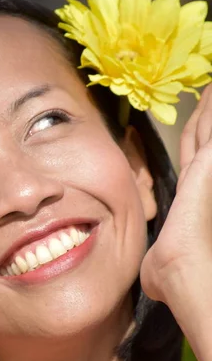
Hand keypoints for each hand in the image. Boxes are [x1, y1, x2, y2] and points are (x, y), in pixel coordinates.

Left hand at [140, 84, 211, 305]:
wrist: (179, 270)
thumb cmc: (173, 270)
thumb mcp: (161, 263)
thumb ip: (160, 261)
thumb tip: (154, 280)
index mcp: (190, 195)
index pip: (195, 155)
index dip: (197, 132)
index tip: (199, 112)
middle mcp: (202, 178)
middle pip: (203, 134)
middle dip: (206, 110)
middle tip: (208, 84)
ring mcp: (208, 170)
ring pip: (209, 125)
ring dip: (210, 104)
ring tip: (209, 80)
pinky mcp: (210, 163)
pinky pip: (210, 127)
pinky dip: (211, 109)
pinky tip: (210, 89)